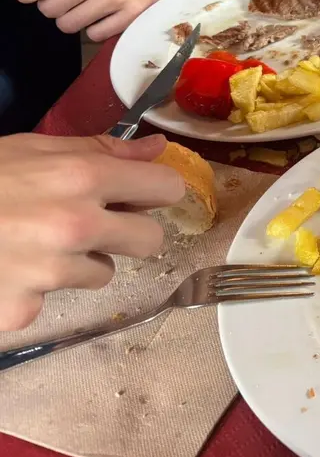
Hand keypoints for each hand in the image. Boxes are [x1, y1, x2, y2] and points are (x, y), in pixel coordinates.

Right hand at [0, 134, 184, 329]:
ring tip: (33, 243)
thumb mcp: (33, 148)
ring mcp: (50, 273)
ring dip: (78, 262)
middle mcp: (75, 227)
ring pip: (102, 273)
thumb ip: (101, 150)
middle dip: (129, 233)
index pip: (166, 189)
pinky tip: (7, 269)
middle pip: (150, 240)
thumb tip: (157, 147)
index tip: (142, 195)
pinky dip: (34, 289)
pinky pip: (51, 300)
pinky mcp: (24, 309)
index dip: (156, 191)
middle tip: (94, 225)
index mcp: (82, 178)